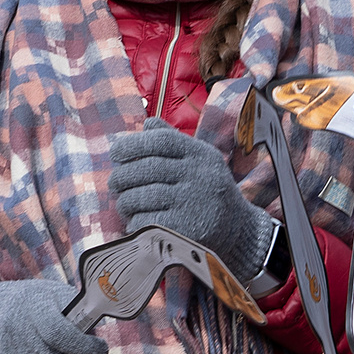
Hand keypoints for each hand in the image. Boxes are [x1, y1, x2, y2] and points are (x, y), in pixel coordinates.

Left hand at [107, 124, 271, 281]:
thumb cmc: (208, 188)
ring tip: (123, 204)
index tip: (116, 152)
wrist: (239, 228)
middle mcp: (199, 175)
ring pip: (144, 196)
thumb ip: (173, 141)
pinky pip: (149, 222)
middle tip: (114, 183)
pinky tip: (134, 221)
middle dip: (123, 175)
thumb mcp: (199, 160)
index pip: (161, 141)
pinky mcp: (187, 229)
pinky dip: (135, 222)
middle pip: (148, 168)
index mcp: (200, 154)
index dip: (133, 144)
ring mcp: (194, 202)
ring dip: (125, 201)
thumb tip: (146, 124)